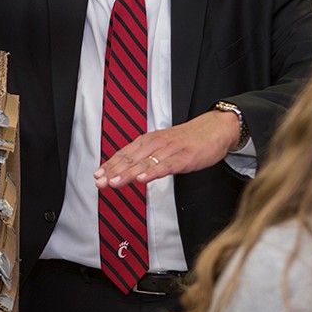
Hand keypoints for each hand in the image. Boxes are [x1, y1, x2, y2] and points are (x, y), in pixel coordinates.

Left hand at [93, 110, 240, 188]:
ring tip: (114, 183)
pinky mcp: (184, 157)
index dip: (110, 165)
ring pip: (144, 163)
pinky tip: (142, 179)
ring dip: (127, 174)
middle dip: (113, 171)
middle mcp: (156, 143)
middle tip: (99, 182)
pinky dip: (152, 173)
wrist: (214, 128)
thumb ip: (146, 157)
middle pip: (131, 159)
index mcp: (149, 141)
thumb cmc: (187, 140)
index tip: (96, 175)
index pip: (125, 154)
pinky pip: (165, 166)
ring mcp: (170, 150)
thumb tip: (127, 169)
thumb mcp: (163, 145)